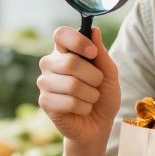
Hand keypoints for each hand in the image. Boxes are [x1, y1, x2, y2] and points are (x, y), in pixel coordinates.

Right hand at [36, 26, 119, 149]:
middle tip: (96, 84)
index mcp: (64, 51)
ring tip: (90, 99)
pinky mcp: (44, 102)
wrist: (98, 125)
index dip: (77, 41)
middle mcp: (50, 64)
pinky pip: (69, 102)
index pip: (61, 34)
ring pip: (72, 84)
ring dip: (90, 95)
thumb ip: (101, 54)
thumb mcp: (109, 74)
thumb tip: (94, 30)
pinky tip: (81, 109)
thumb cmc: (103, 97)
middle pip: (70, 62)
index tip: (92, 53)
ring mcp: (45, 83)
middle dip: (93, 77)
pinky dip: (83, 108)